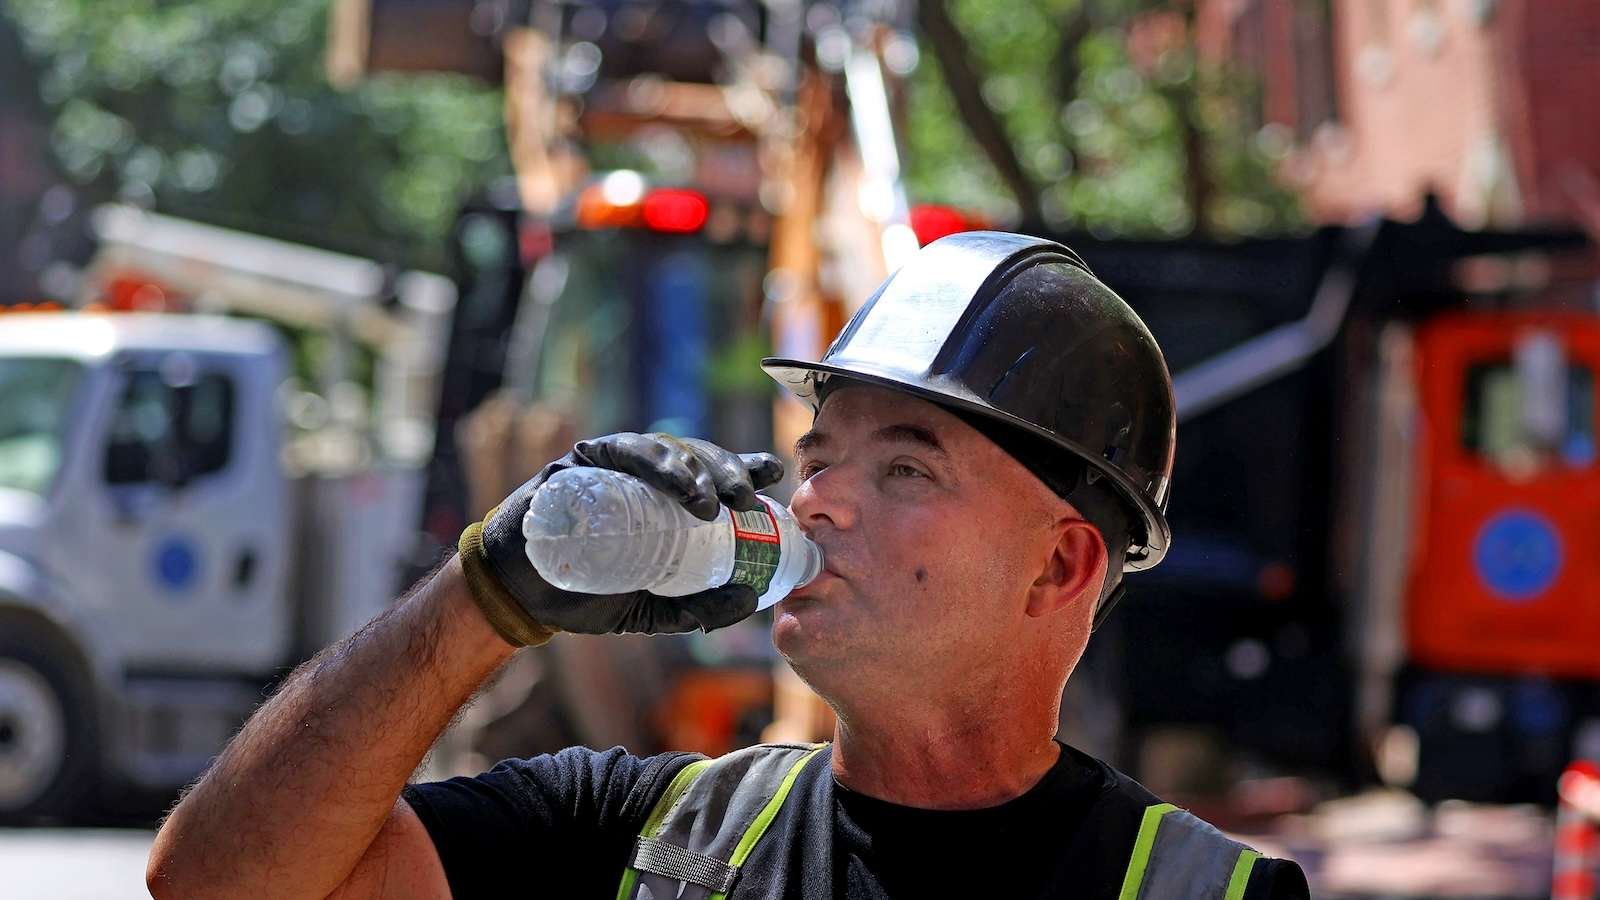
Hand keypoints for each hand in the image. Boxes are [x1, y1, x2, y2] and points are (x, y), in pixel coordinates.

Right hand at [457, 433, 784, 644]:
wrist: (523, 594)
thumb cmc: (587, 594)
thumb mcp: (651, 609)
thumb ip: (697, 608)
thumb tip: (751, 601)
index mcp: (666, 502)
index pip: (714, 475)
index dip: (746, 467)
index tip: (774, 474)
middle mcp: (646, 477)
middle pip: (699, 458)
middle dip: (728, 472)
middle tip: (747, 499)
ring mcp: (616, 464)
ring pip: (668, 449)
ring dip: (696, 469)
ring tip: (712, 503)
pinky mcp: (585, 459)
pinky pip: (625, 449)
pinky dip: (655, 461)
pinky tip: (676, 482)